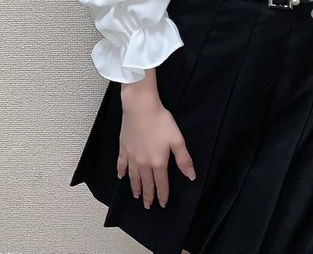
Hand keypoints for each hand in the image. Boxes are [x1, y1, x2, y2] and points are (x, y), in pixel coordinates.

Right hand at [118, 87, 195, 208]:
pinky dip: (121, 172)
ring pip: (133, 177)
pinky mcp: (123, 148)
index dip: (162, 195)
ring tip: (136, 196)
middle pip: (146, 183)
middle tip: (148, 206)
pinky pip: (121, 164)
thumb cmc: (160, 121)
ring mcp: (131, 156)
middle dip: (148, 196)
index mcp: (158, 162)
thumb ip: (184, 159)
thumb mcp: (177, 140)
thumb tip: (191, 176)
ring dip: (135, 187)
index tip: (162, 204)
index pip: (161, 184)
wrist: (140, 107)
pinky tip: (121, 177)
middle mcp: (143, 163)